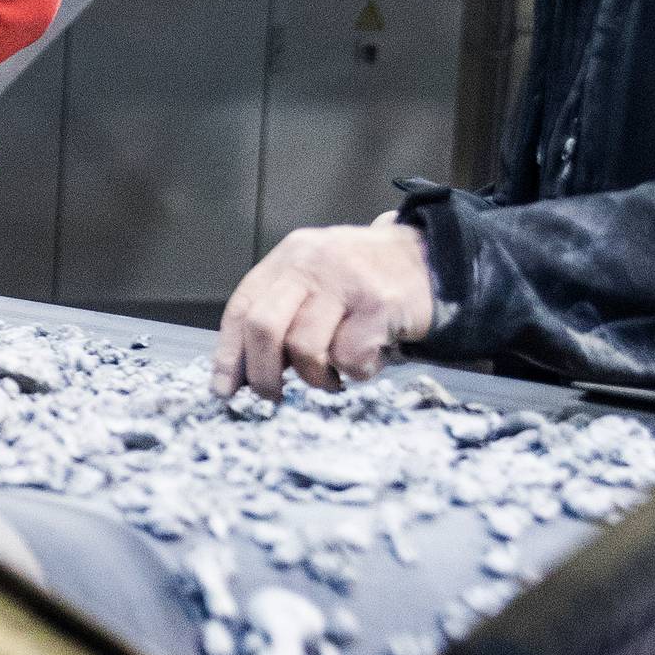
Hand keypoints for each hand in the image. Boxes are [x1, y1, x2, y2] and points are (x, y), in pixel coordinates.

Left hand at [213, 222, 436, 399]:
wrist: (430, 260)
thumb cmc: (362, 282)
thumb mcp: (316, 283)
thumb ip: (282, 315)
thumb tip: (243, 374)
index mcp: (289, 257)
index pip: (243, 307)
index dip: (229, 353)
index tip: (224, 389)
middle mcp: (312, 263)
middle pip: (264, 327)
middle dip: (262, 374)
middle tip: (272, 397)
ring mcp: (346, 282)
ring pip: (305, 349)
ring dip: (315, 377)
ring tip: (331, 376)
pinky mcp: (379, 304)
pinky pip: (349, 359)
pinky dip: (354, 374)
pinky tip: (366, 360)